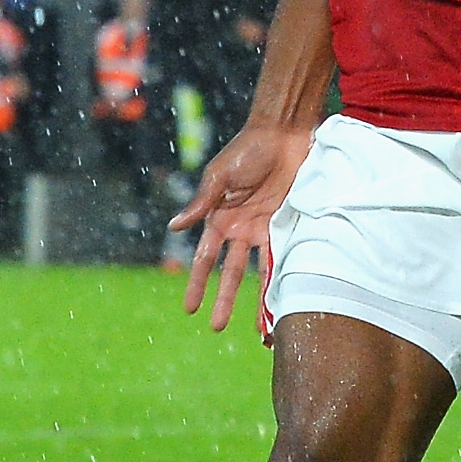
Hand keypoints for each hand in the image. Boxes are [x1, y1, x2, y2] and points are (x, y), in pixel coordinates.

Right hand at [176, 120, 313, 333]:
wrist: (284, 133)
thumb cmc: (247, 149)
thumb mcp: (219, 176)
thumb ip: (201, 203)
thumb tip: (174, 226)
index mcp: (218, 218)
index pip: (205, 259)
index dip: (197, 284)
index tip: (189, 309)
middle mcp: (239, 228)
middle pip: (229, 272)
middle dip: (222, 299)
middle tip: (216, 328)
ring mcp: (263, 229)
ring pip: (257, 272)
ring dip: (254, 298)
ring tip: (257, 328)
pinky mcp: (286, 224)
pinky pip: (283, 256)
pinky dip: (283, 277)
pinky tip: (285, 299)